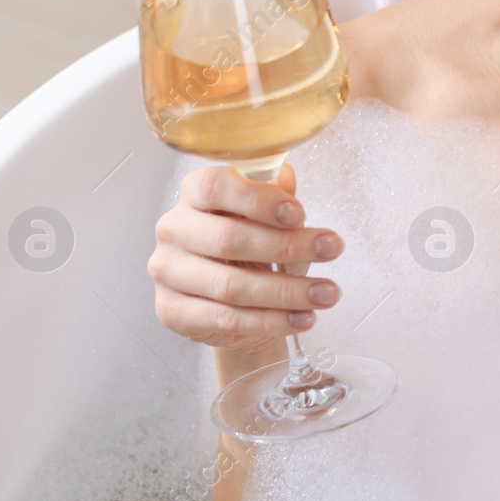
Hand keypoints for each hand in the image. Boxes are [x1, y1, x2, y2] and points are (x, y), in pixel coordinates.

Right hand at [148, 162, 344, 361]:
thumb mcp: (265, 213)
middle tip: (332, 250)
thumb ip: (275, 193)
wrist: (233, 297)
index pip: (215, 186)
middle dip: (288, 246)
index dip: (258, 200)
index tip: (299, 214)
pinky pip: (227, 319)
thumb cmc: (250, 244)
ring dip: (287, 291)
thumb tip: (286, 179)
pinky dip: (271, 321)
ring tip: (326, 293)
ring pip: (231, 285)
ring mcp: (167, 272)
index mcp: (193, 194)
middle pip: (229, 238)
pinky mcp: (172, 311)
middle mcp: (173, 229)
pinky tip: (302, 317)